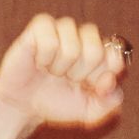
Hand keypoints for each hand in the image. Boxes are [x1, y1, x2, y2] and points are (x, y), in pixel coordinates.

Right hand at [0, 13, 128, 132]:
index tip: (90, 87)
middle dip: (79, 75)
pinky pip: (49, 40)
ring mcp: (63, 29)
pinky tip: (39, 62)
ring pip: (72, 47)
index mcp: (101, 53)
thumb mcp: (88, 112)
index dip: (102, 76)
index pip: (115, 57)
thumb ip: (109, 103)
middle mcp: (84, 37)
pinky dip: (43, 58)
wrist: (24, 106)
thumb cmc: (57, 103)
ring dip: (59, 68)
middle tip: (67, 79)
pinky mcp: (40, 27)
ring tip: (51, 71)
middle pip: (95, 52)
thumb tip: (109, 80)